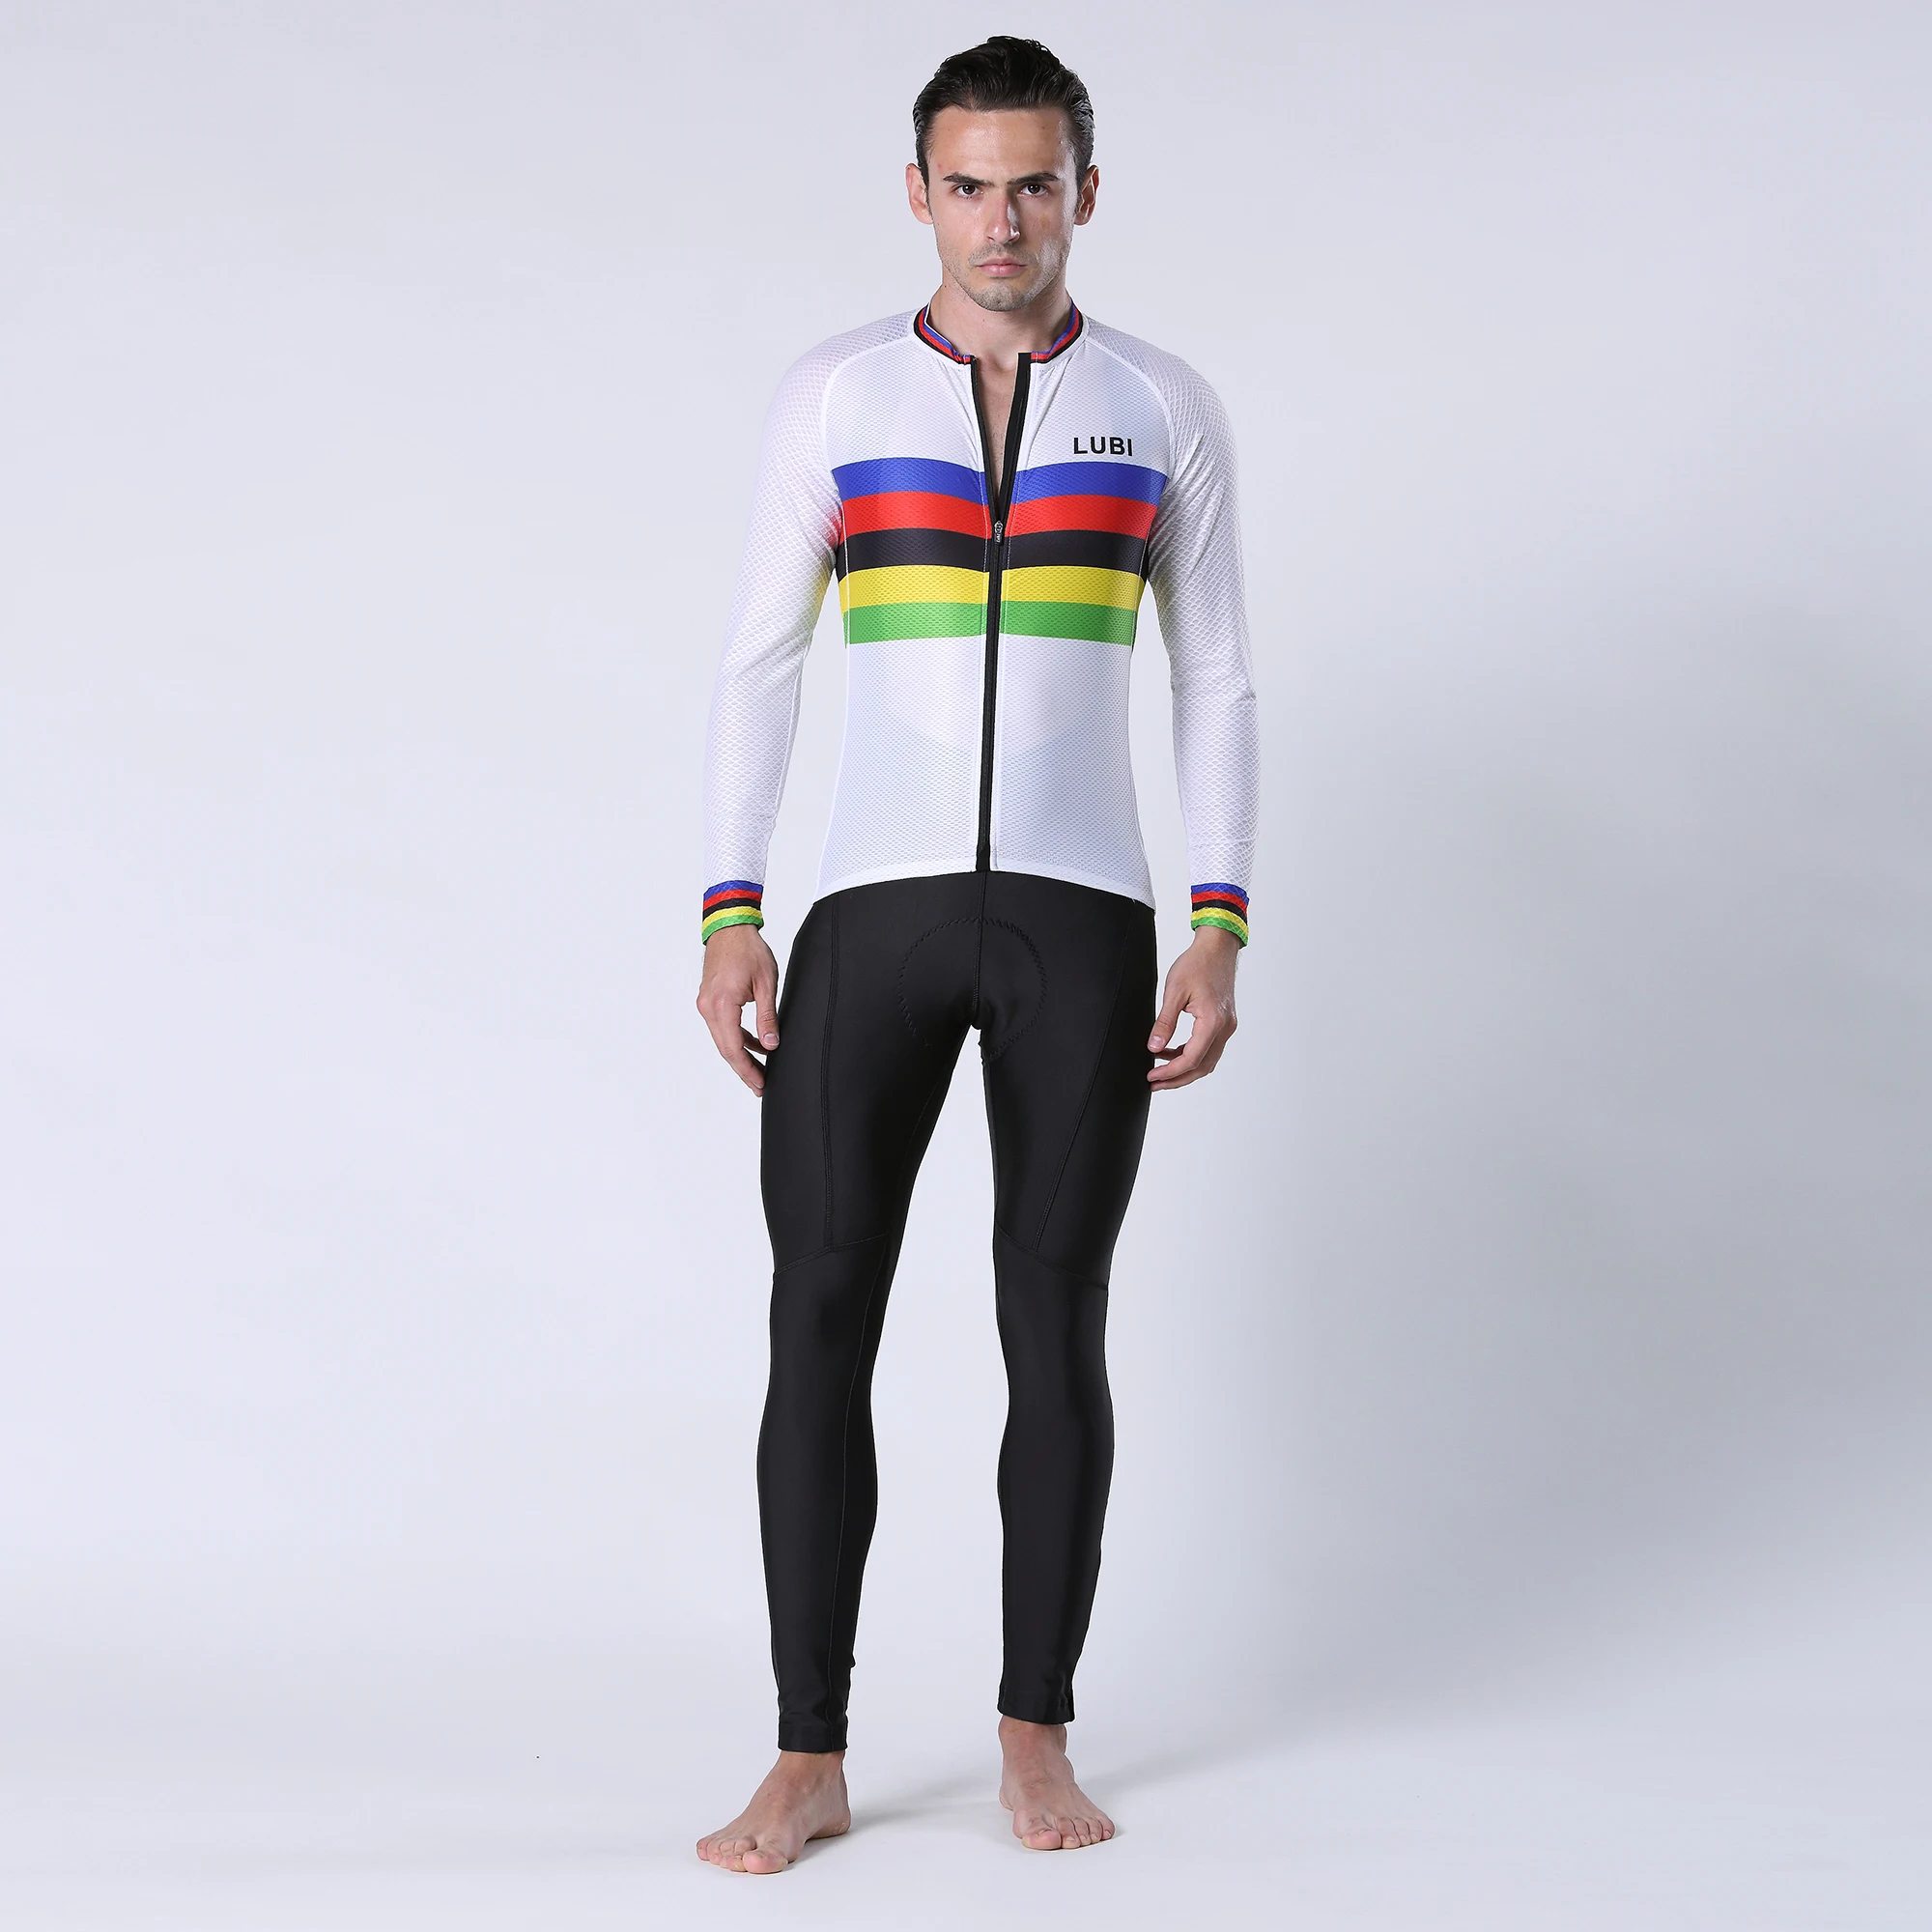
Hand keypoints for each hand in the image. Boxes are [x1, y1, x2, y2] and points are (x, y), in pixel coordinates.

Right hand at [696, 923, 780, 1094]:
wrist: (729, 927)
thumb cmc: (748, 950)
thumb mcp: (766, 984)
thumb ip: (767, 1016)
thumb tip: (771, 1044)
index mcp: (722, 1004)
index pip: (733, 1048)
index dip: (747, 1070)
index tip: (760, 1084)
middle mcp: (708, 1007)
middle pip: (725, 1049)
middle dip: (744, 1070)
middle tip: (760, 1086)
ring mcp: (706, 1004)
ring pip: (723, 1040)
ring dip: (740, 1056)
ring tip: (760, 1070)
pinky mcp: (709, 1000)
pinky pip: (722, 1027)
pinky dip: (737, 1038)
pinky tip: (755, 1045)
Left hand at [1147, 925, 1240, 1089]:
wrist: (1217, 947)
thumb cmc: (1196, 964)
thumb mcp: (1174, 992)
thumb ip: (1164, 1023)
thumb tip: (1153, 1048)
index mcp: (1213, 1021)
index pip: (1191, 1059)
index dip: (1170, 1072)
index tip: (1151, 1076)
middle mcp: (1225, 1028)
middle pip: (1202, 1067)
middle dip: (1177, 1079)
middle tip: (1154, 1083)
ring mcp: (1227, 1026)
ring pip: (1207, 1060)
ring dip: (1184, 1068)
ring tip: (1159, 1070)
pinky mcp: (1224, 1023)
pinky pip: (1208, 1047)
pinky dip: (1191, 1054)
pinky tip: (1170, 1051)